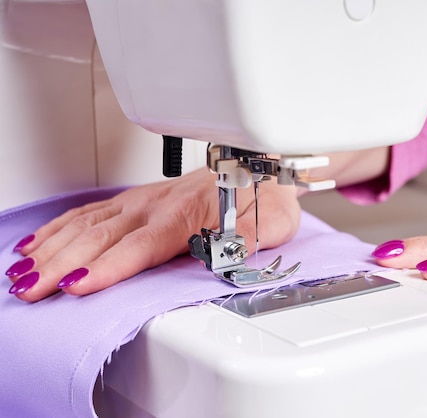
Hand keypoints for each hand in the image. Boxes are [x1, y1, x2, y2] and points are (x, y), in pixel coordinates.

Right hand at [7, 168, 300, 301]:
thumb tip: (227, 253)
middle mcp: (156, 205)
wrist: (256, 166)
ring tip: (22, 273)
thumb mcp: (271, 222)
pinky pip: (90, 212)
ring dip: (53, 248)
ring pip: (88, 224)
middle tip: (30, 289)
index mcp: (186, 214)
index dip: (109, 265)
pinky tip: (39, 244)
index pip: (141, 244)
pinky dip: (60, 227)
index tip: (78, 283)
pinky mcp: (135, 201)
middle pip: (102, 237)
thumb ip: (248, 238)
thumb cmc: (261, 197)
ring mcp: (142, 201)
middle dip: (62, 264)